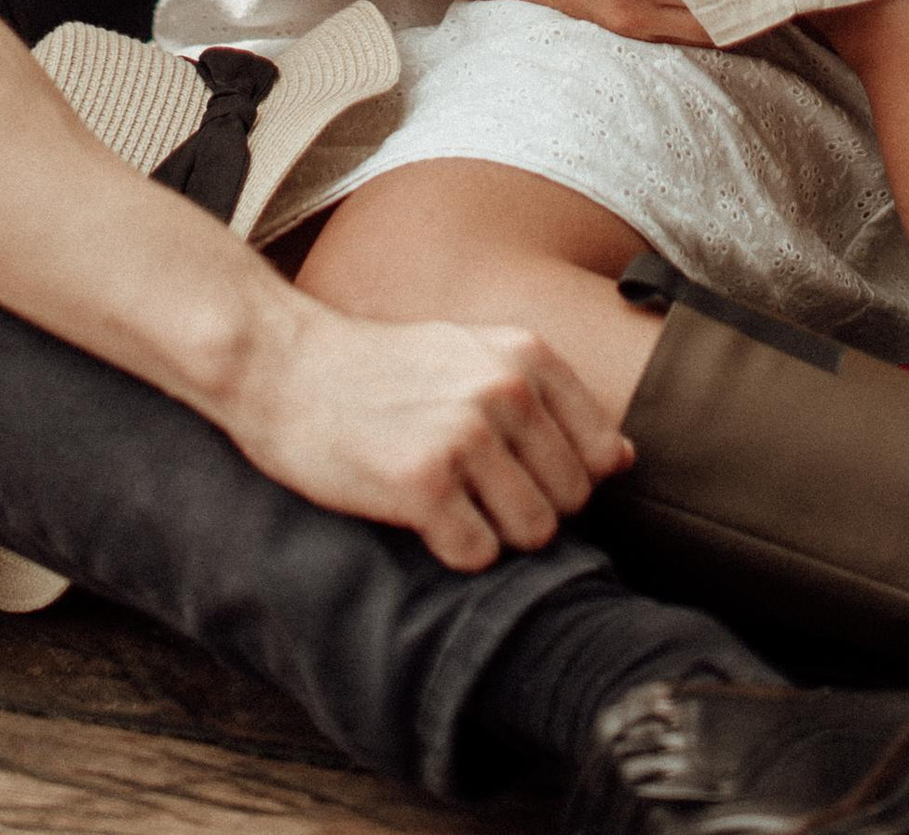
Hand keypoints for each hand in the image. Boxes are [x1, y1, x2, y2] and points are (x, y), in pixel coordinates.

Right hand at [222, 302, 630, 568]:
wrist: (283, 363)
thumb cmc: (379, 367)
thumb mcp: (471, 353)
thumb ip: (548, 398)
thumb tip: (625, 459)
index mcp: (525, 356)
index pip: (602, 455)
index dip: (562, 477)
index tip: (514, 470)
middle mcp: (504, 390)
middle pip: (570, 501)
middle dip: (528, 508)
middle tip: (469, 487)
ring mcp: (464, 435)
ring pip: (531, 533)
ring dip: (491, 532)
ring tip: (445, 498)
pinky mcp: (421, 483)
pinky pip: (477, 556)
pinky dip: (451, 549)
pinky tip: (416, 514)